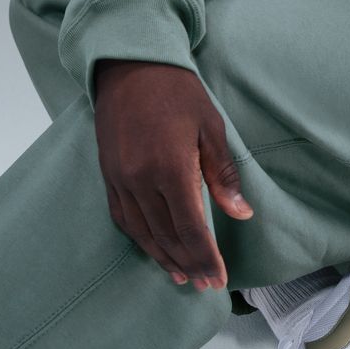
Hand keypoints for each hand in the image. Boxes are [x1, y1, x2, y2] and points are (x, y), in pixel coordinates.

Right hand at [93, 59, 254, 291]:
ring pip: (142, 232)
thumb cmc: (177, 91)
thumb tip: (241, 213)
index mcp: (171, 167)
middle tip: (206, 283)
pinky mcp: (108, 173)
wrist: (131, 65)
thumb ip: (223, 174)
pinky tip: (153, 246)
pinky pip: (122, 217)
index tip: (219, 277)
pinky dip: (140, 237)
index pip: (191, 228)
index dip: (206, 257)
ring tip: (182, 274)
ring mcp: (120, 178)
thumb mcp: (210, 126)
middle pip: (166, 236)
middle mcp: (141, 179)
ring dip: (163, 257)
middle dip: (189, 263)